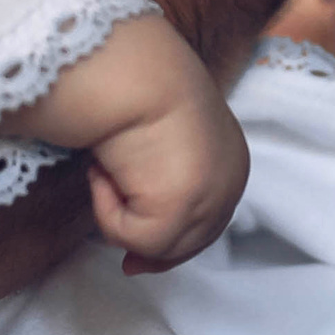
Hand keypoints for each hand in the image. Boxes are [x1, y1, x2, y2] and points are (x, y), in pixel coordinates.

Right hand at [0, 15, 249, 274]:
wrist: (133, 72)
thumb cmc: (137, 87)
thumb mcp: (165, 134)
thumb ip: (163, 173)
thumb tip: (137, 225)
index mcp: (231, 160)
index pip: (210, 220)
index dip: (174, 243)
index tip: (139, 259)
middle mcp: (230, 182)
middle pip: (192, 242)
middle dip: (153, 251)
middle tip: (126, 262)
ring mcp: (209, 199)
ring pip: (157, 245)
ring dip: (121, 212)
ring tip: (106, 168)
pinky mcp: (179, 211)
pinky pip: (132, 238)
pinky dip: (107, 210)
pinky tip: (103, 171)